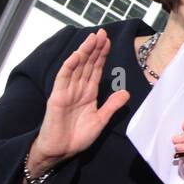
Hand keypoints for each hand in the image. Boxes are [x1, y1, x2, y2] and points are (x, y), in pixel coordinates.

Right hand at [29, 29, 128, 173]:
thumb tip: (126, 93)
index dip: (102, 54)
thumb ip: (112, 106)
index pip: (95, 69)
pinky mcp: (57, 97)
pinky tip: (76, 55)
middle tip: (103, 32)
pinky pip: (63, 79)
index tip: (108, 40)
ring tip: (93, 38)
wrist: (61, 151)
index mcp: (88, 93)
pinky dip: (69, 66)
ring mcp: (67, 91)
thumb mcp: (100, 120)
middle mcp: (78, 88)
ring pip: (76, 67)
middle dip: (95, 48)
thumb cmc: (77, 137)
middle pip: (87, 63)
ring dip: (84, 52)